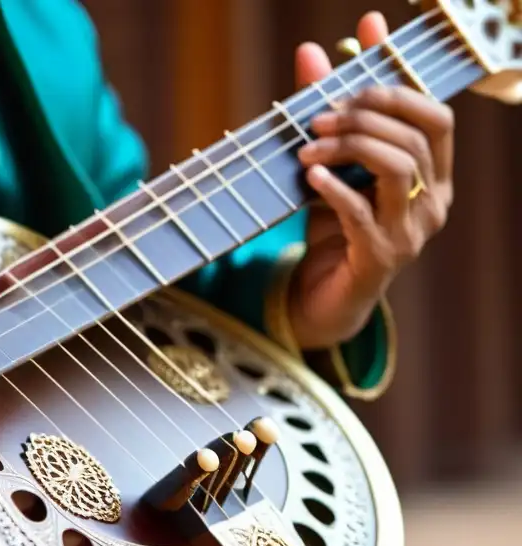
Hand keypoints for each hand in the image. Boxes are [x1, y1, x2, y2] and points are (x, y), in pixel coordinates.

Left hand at [288, 11, 454, 348]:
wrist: (325, 293)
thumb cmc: (335, 225)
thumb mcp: (334, 165)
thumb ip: (330, 111)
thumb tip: (311, 51)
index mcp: (434, 176)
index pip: (437, 119)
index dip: (398, 92)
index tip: (349, 85)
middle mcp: (433, 204)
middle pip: (413, 139)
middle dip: (363, 119)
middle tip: (316, 118)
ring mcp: (410, 234)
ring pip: (398, 170)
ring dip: (349, 148)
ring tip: (308, 147)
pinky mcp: (379, 258)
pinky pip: (362, 214)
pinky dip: (334, 189)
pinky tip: (310, 176)